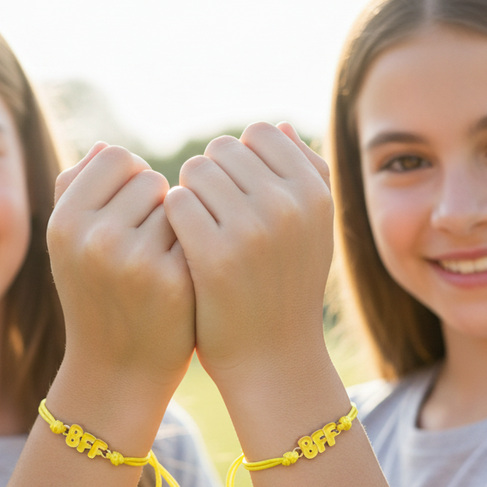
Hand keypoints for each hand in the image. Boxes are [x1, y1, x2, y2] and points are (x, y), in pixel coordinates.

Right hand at [48, 143, 195, 400]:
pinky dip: (195, 250)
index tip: (133, 206)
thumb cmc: (96, 295)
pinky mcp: (174, 282)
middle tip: (147, 242)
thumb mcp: (69, 245)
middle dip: (156, 203)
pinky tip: (182, 278)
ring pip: (179, 205)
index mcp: (64, 222)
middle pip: (150, 178)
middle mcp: (95, 238)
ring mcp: (136, 261)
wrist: (118, 370)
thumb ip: (77, 189)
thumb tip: (104, 146)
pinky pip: (198, 235)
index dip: (130, 177)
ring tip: (161, 261)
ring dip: (179, 225)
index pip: (114, 156)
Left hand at [164, 122, 333, 394]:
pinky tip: (180, 244)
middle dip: (209, 176)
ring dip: (187, 195)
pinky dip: (171, 220)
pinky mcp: (215, 256)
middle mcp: (289, 205)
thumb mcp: (312, 231)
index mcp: (315, 193)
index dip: (238, 159)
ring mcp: (253, 230)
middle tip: (210, 215)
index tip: (234, 192)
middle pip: (222, 149)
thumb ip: (304, 174)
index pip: (260, 133)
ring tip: (195, 229)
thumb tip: (277, 126)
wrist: (273, 360)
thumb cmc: (286, 288)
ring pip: (195, 171)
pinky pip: (176, 203)